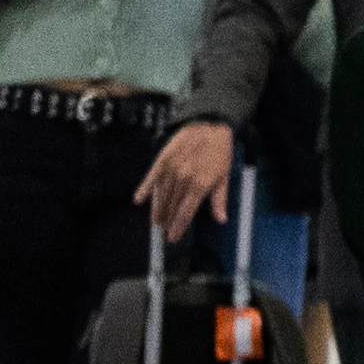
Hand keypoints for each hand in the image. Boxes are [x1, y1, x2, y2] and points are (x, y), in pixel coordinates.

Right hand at [137, 120, 235, 238]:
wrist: (208, 126)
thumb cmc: (219, 153)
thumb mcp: (224, 177)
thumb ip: (219, 200)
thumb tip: (221, 220)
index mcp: (200, 184)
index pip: (186, 211)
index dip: (179, 226)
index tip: (173, 237)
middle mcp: (183, 178)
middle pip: (172, 205)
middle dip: (168, 220)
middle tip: (164, 231)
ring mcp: (171, 168)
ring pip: (161, 194)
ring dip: (157, 209)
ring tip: (155, 221)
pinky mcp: (162, 159)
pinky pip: (152, 177)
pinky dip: (145, 188)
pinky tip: (138, 199)